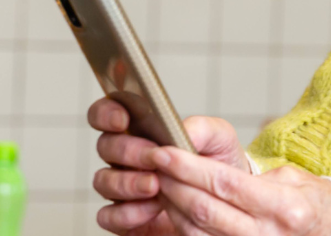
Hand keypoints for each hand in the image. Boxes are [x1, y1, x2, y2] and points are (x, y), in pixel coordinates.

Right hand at [88, 97, 250, 234]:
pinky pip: (108, 216)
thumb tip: (180, 130)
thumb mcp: (219, 139)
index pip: (107, 115)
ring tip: (155, 185)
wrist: (228, 204)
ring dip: (127, 182)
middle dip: (128, 151)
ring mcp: (122, 187)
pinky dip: (128, 212)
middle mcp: (126, 158)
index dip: (106, 113)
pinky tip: (152, 208)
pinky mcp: (124, 217)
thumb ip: (201, 128)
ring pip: (103, 180)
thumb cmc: (217, 165)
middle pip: (105, 146)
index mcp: (141, 131)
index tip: (122, 119)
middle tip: (152, 157)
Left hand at [149, 148, 330, 235]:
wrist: (327, 233)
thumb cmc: (310, 202)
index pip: (225, 184)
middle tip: (153, 161)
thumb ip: (253, 176)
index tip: (166, 152)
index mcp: (284, 207)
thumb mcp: (294, 178)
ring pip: (195, 229)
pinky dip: (180, 224)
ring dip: (171, 203)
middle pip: (205, 207)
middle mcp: (265, 234)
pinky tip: (173, 204)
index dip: (190, 168)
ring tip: (159, 180)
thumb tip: (208, 167)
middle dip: (173, 182)